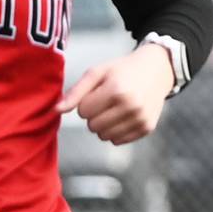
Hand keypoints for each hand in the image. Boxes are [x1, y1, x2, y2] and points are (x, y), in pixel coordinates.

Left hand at [57, 43, 174, 143]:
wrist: (156, 70)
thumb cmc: (120, 71)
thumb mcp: (97, 73)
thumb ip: (75, 92)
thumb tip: (56, 111)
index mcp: (116, 90)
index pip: (83, 111)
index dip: (86, 102)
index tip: (98, 93)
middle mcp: (131, 106)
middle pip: (92, 126)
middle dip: (94, 115)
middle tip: (106, 101)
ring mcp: (140, 119)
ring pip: (104, 136)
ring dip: (103, 125)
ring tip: (114, 108)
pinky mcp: (147, 128)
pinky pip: (118, 141)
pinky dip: (116, 131)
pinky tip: (124, 116)